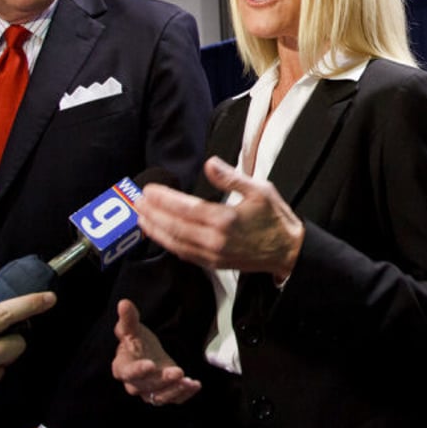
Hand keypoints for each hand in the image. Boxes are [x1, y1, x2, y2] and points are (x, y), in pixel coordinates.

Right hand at [112, 299, 200, 404]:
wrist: (145, 354)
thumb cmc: (135, 342)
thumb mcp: (132, 328)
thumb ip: (128, 318)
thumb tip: (123, 303)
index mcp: (122, 367)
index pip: (128, 372)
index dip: (138, 370)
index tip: (150, 365)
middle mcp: (134, 384)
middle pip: (146, 386)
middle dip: (162, 380)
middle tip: (177, 371)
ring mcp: (149, 391)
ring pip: (160, 396)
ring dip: (175, 390)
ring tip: (189, 382)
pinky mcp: (164, 394)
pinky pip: (174, 399)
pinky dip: (184, 394)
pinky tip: (195, 385)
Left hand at [135, 156, 303, 279]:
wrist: (289, 251)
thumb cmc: (275, 218)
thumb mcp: (259, 189)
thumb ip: (231, 178)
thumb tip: (209, 163)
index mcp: (226, 218)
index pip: (186, 208)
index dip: (164, 199)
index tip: (149, 190)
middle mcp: (216, 239)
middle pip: (175, 226)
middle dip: (153, 214)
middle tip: (138, 201)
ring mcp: (213, 254)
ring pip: (176, 242)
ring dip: (155, 230)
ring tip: (141, 217)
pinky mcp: (214, 264)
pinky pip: (185, 254)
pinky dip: (168, 244)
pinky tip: (159, 235)